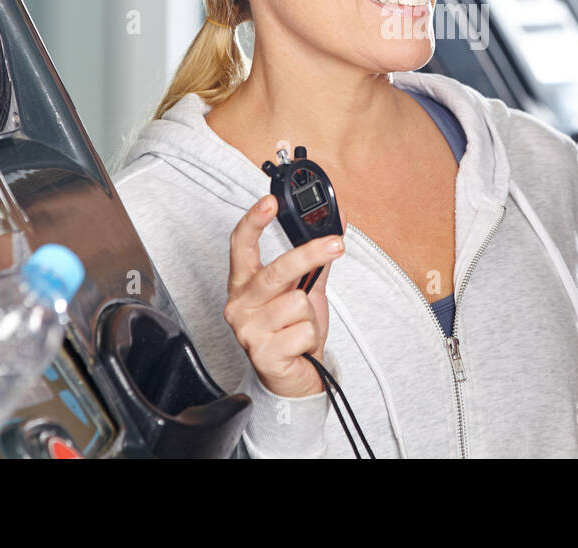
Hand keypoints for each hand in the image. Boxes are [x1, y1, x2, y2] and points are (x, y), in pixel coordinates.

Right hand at [223, 193, 343, 397]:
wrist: (295, 377)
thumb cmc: (294, 330)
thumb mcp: (306, 289)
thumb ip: (318, 257)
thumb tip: (337, 221)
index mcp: (245, 284)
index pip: (240, 246)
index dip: (253, 221)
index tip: (270, 201)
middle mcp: (240, 305)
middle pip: (276, 271)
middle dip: (310, 255)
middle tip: (336, 244)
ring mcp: (247, 331)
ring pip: (297, 303)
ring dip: (311, 315)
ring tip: (301, 327)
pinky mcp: (262, 354)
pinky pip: (303, 330)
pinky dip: (311, 337)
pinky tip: (300, 345)